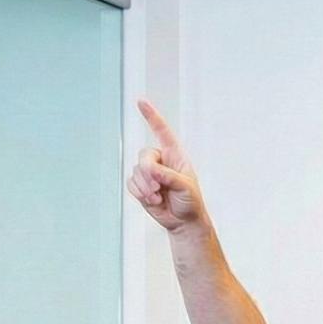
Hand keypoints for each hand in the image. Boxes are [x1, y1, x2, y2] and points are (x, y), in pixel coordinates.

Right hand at [127, 100, 204, 231]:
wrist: (183, 221)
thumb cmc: (190, 201)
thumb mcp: (185, 186)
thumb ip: (168, 175)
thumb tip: (151, 169)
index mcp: (175, 155)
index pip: (162, 131)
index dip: (151, 116)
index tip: (141, 102)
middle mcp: (160, 161)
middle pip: (144, 155)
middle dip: (149, 172)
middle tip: (158, 186)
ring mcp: (149, 173)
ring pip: (136, 171)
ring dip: (146, 187)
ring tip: (159, 196)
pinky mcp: (141, 186)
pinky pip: (131, 184)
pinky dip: (140, 193)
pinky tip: (153, 199)